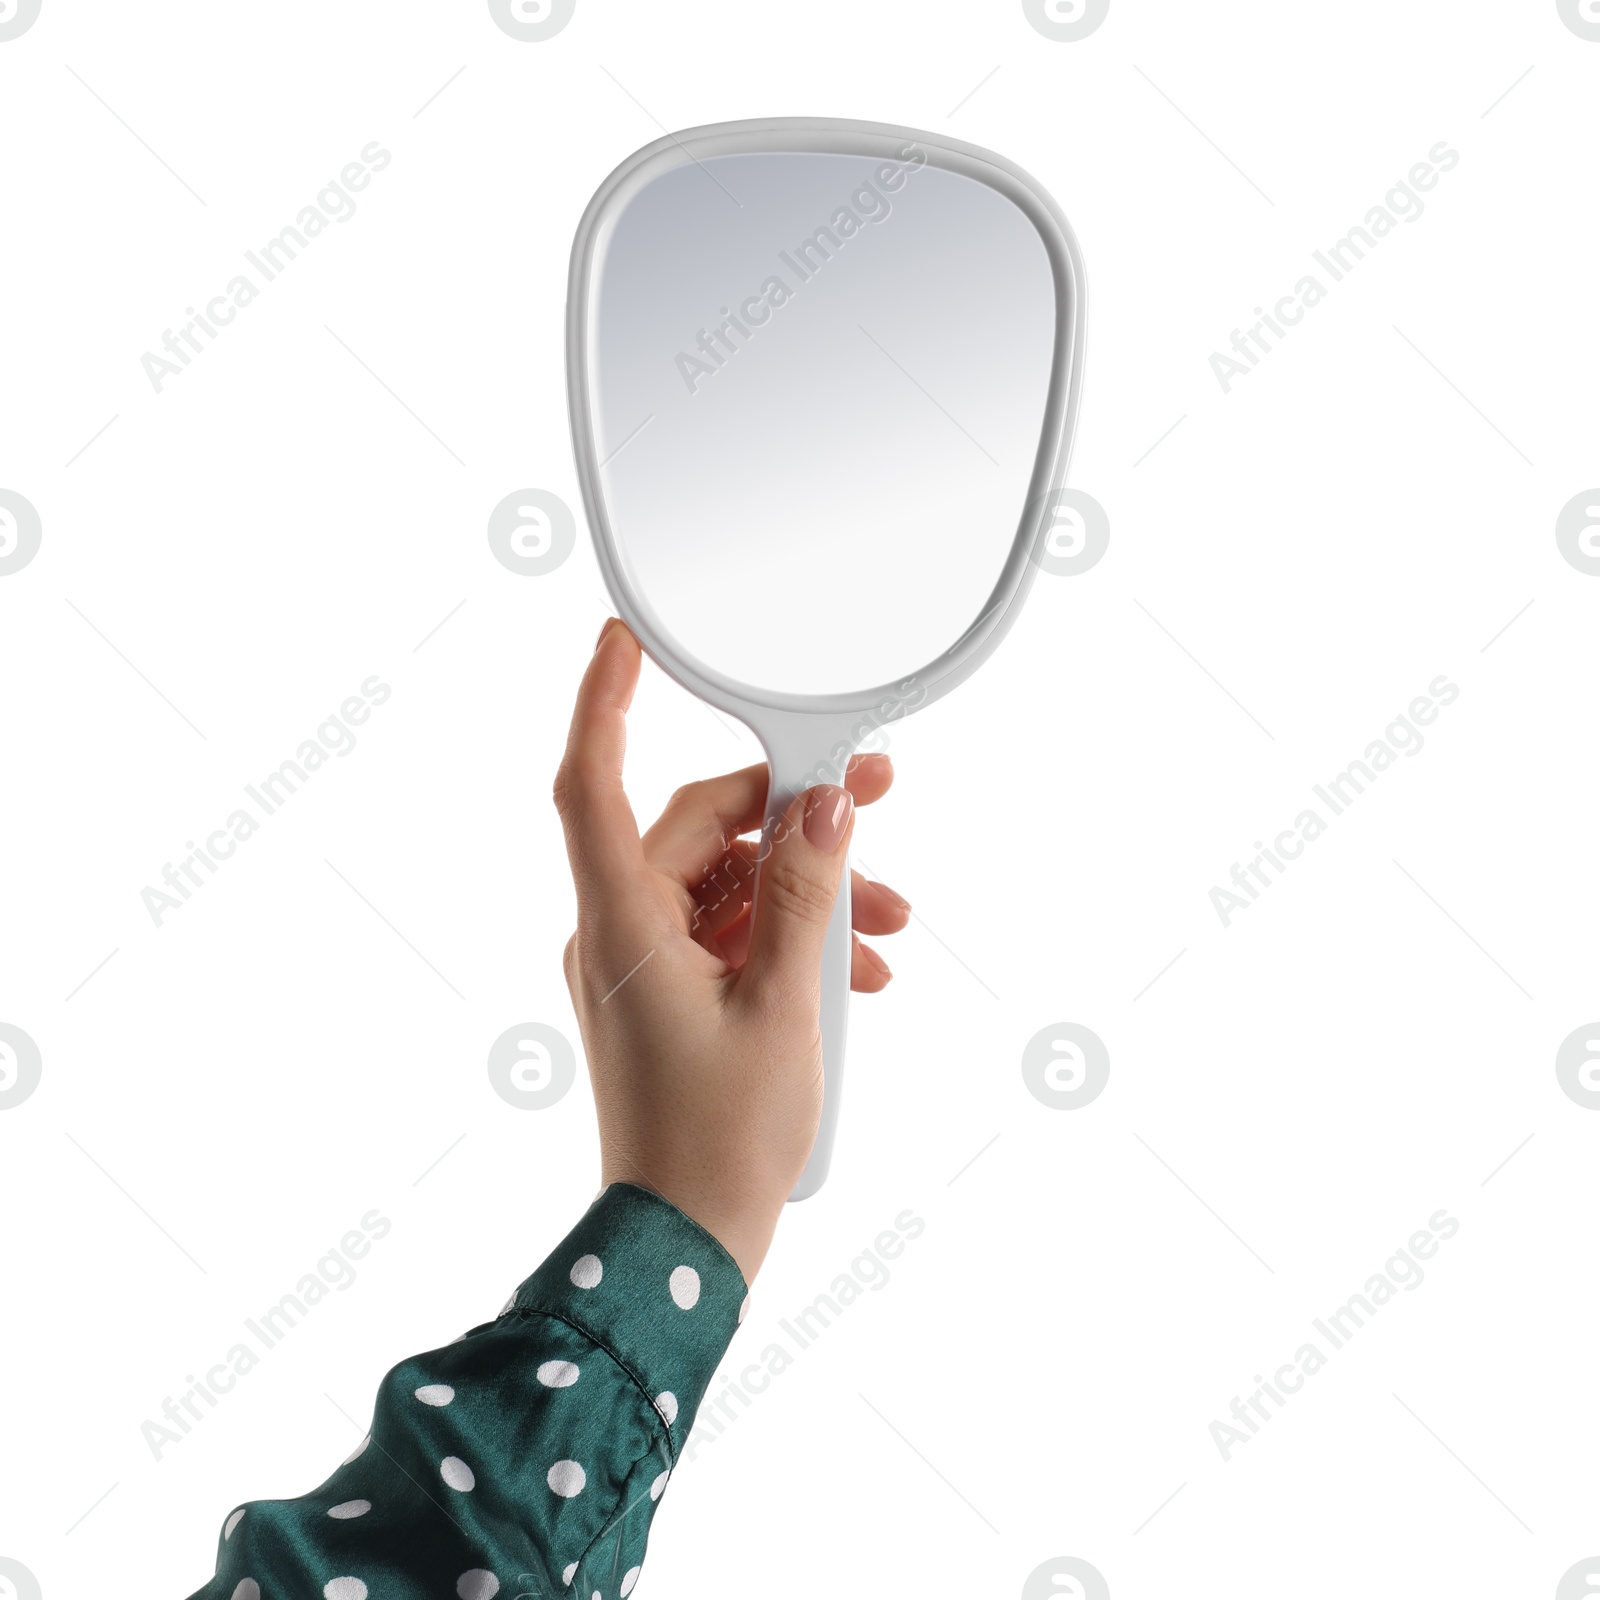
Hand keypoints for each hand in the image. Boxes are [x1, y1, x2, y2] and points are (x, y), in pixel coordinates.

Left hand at [553, 619, 909, 1280]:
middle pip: (701, 828)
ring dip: (806, 887)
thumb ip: (805, 894)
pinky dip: (788, 933)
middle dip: (793, 819)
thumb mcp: (785, 1006)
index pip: (591, 781)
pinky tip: (854, 967)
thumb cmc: (718, 1141)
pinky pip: (728, 929)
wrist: (687, 1240)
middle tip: (874, 803)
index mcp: (621, 922)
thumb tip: (825, 807)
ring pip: (727, 880)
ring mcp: (640, 963)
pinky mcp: (666, 991)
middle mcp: (618, 930)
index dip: (604, 699)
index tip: (625, 636)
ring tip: (884, 926)